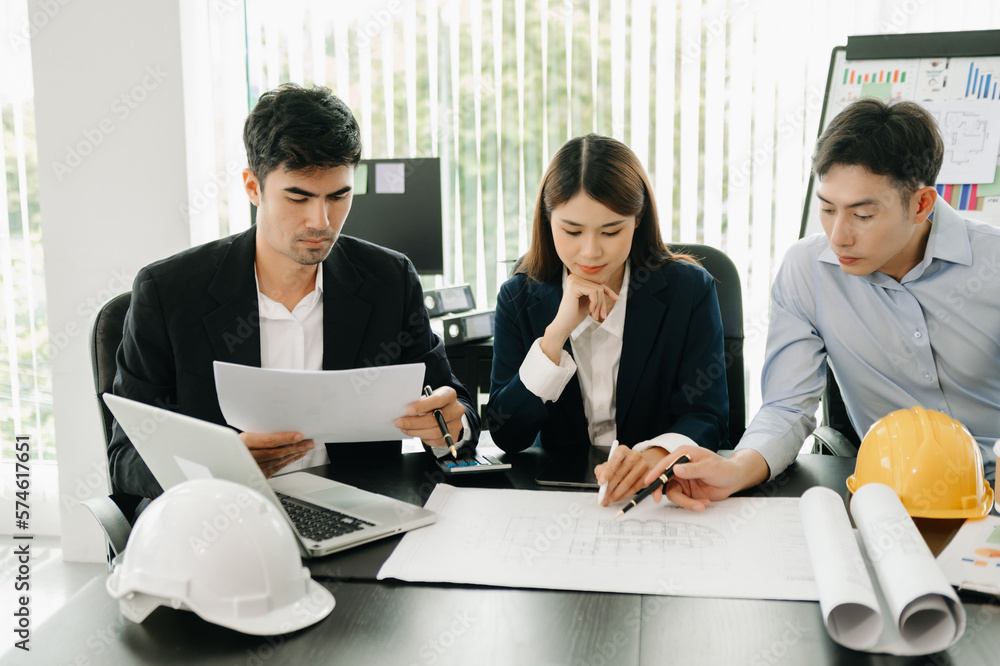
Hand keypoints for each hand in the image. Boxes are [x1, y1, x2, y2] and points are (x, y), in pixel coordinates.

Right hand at [239, 431, 314, 477]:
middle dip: (296, 447)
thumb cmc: (233, 445)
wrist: (221, 461)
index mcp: (243, 443)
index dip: (285, 439)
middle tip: (309, 442)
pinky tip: (296, 455)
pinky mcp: (257, 476)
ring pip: (278, 461)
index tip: (299, 436)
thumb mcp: (241, 434)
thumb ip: (260, 432)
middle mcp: (248, 456)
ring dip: (295, 454)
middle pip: (276, 452)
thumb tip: (282, 425)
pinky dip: (288, 461)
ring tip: (306, 447)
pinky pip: (276, 468)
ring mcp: (252, 468)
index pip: (268, 441)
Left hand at [395, 386, 463, 446]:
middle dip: (414, 423)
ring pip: (434, 432)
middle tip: (400, 423)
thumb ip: (420, 402)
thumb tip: (404, 412)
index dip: (422, 406)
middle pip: (435, 419)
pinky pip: (435, 441)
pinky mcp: (453, 436)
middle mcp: (456, 410)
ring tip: (405, 428)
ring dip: (416, 432)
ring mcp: (456, 424)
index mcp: (449, 395)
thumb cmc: (436, 403)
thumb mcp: (429, 396)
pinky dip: (422, 438)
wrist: (449, 412)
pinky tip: (414, 433)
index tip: (409, 411)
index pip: (437, 400)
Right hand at [540, 274, 619, 362]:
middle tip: (601, 315)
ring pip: (598, 289)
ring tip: (595, 315)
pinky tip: (590, 311)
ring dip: (599, 304)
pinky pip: (593, 292)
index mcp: (577, 279)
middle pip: (599, 286)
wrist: (564, 325)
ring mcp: (573, 280)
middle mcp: (574, 277)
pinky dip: (595, 303)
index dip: (609, 291)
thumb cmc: (575, 315)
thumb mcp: (590, 301)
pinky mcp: (574, 285)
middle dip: (602, 302)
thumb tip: (610, 289)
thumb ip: (596, 293)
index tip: (617, 299)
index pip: (597, 283)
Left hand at [594, 446, 666, 505]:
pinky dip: (625, 495)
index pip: (614, 459)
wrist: (642, 463)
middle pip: (620, 474)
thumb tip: (599, 476)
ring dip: (616, 494)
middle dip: (609, 488)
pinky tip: (619, 498)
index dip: (607, 472)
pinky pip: (635, 488)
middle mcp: (634, 455)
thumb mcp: (610, 463)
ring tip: (609, 499)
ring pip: (627, 483)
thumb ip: (602, 469)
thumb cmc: (623, 464)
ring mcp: (643, 465)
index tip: (601, 482)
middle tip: (602, 496)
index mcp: (622, 450)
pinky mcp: (649, 476)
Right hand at [643, 446, 769, 510]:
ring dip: (686, 502)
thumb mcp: (709, 467)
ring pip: (673, 493)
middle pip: (663, 480)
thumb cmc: (724, 468)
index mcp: (683, 455)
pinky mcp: (687, 491)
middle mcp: (680, 467)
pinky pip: (683, 500)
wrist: (734, 480)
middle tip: (657, 500)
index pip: (665, 463)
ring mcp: (683, 480)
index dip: (655, 473)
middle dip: (660, 491)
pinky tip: (704, 503)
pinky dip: (692, 504)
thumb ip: (692, 469)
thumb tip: (675, 469)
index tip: (648, 482)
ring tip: (701, 505)